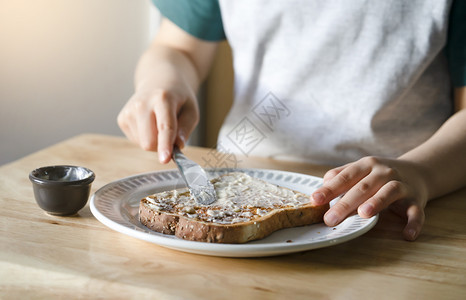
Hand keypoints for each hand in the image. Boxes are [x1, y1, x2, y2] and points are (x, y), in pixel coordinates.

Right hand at [117, 86, 198, 163]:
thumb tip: (178, 145)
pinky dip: (146, 137)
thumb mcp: (191, 110)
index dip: (165, 145)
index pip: (165, 127)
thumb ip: (186, 128)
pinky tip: (149, 124)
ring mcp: (129, 111)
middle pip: (150, 142)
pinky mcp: (122, 119)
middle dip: (162, 146)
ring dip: (154, 141)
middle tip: (171, 133)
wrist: (158, 82)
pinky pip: (137, 141)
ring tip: (158, 123)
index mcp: (163, 98)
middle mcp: (142, 104)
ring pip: (143, 144)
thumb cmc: (177, 98)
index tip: (165, 159)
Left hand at [311, 156, 428, 240]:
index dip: (330, 189)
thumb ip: (340, 177)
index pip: (346, 177)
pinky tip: (407, 235)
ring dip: (377, 202)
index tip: (315, 200)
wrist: (418, 171)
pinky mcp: (417, 200)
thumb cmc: (379, 175)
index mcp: (366, 165)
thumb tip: (321, 187)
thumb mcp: (360, 170)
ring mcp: (402, 185)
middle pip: (363, 187)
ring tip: (364, 214)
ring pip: (390, 192)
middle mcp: (384, 172)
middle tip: (330, 218)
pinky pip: (416, 212)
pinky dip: (414, 223)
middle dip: (346, 203)